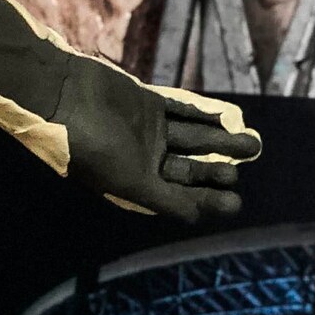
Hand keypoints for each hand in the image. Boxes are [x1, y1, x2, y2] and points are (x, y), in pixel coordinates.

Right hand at [56, 56, 261, 222]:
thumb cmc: (93, 145)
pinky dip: (204, 114)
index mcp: (136, 183)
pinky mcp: (146, 103)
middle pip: (189, 167)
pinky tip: (228, 118)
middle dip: (217, 170)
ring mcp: (146, 130)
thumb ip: (165, 199)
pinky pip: (182, 110)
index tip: (234, 201)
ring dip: (219, 141)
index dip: (207, 199)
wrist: (63, 96)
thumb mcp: (130, 181)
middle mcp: (143, 159)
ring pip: (191, 139)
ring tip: (251, 143)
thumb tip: (197, 218)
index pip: (179, 195)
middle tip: (241, 166)